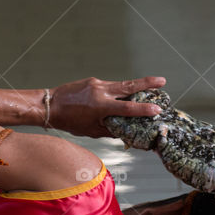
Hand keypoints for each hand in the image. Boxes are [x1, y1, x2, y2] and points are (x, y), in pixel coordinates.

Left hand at [49, 76, 165, 137]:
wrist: (50, 105)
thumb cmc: (70, 122)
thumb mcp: (91, 130)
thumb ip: (110, 130)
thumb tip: (127, 133)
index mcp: (101, 107)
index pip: (127, 108)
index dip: (143, 109)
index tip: (157, 109)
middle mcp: (101, 92)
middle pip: (129, 86)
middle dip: (147, 83)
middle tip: (163, 81)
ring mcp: (97, 84)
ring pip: (121, 85)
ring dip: (135, 86)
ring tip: (149, 86)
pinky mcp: (93, 81)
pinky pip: (110, 86)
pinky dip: (117, 91)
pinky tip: (121, 96)